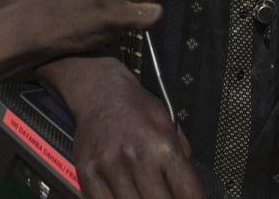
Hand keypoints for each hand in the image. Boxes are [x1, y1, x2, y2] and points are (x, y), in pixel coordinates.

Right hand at [72, 74, 202, 198]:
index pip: (187, 192)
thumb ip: (181, 157)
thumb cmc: (136, 107)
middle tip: (165, 197)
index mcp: (162, 146)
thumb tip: (190, 189)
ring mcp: (110, 167)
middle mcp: (137, 157)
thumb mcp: (169, 125)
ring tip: (146, 195)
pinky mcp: (87, 173)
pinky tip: (125, 196)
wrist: (101, 91)